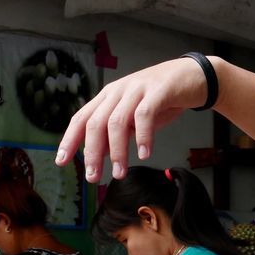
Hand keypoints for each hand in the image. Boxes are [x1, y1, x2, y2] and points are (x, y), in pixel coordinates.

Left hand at [57, 57, 209, 181]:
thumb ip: (116, 133)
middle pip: (96, 122)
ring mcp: (136, 89)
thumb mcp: (133, 118)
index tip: (62, 161)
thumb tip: (99, 155)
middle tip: (93, 176)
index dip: (70, 139)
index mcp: (108, 97)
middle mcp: (118, 92)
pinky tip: (144, 153)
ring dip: (117, 151)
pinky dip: (142, 136)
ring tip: (119, 172)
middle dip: (92, 152)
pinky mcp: (158, 91)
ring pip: (117, 121)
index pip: (81, 118)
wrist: (192, 77)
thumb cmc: (161, 100)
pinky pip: (145, 115)